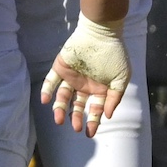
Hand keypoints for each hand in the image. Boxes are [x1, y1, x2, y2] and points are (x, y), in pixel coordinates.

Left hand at [39, 16, 128, 137]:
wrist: (101, 33)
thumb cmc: (114, 55)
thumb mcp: (121, 78)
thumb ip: (115, 97)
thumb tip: (108, 115)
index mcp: (99, 89)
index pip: (95, 109)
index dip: (93, 121)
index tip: (89, 133)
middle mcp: (84, 85)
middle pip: (77, 105)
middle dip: (76, 117)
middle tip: (74, 127)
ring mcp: (71, 77)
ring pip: (63, 96)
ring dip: (59, 108)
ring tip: (59, 120)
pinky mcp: (60, 67)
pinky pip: (51, 80)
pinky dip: (47, 90)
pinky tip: (45, 101)